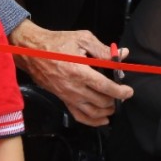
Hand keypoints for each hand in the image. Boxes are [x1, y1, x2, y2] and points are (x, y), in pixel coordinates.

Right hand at [9, 20, 131, 125]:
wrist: (32, 52)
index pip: (105, 87)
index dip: (120, 91)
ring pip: (92, 112)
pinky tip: (103, 119)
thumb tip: (122, 54)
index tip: (128, 91)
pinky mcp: (62, 99)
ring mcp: (67, 96)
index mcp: (79, 71)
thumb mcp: (82, 39)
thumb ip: (103, 50)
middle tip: (122, 94)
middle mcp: (73, 87)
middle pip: (101, 101)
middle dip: (115, 100)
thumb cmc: (56, 43)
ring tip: (115, 105)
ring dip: (107, 111)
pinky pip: (79, 115)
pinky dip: (92, 121)